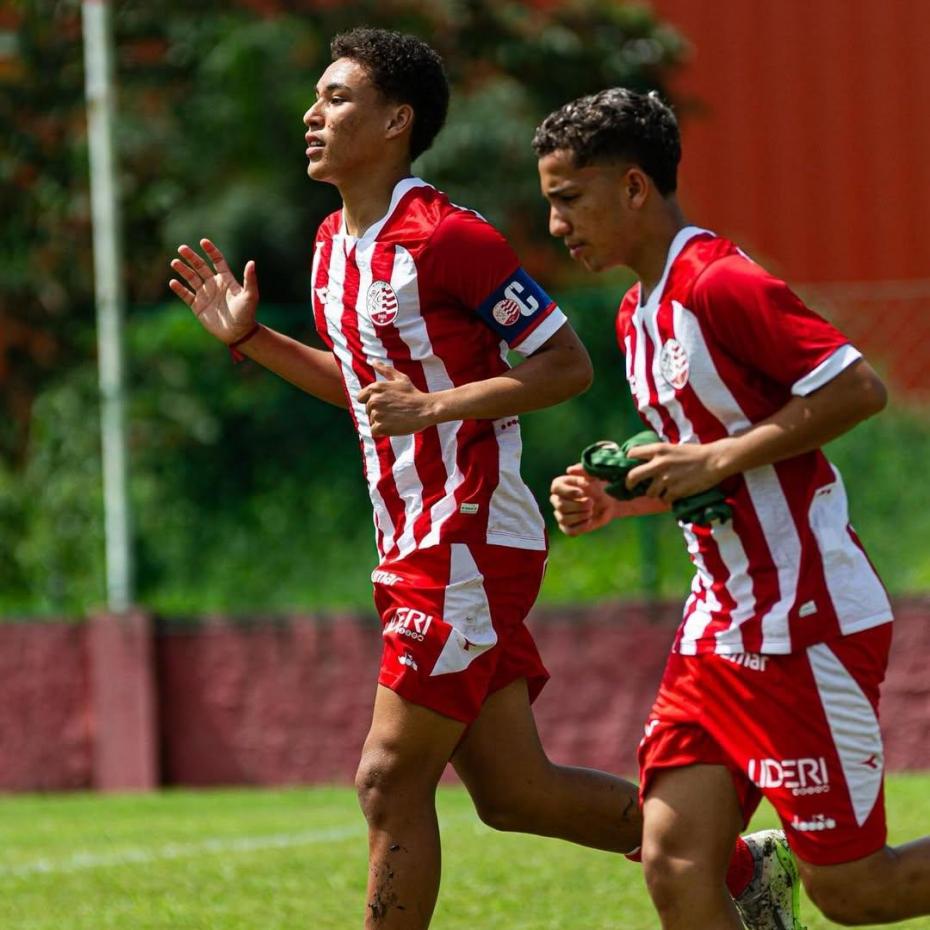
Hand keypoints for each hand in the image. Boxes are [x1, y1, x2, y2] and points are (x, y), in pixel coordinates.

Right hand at [169, 239, 258, 344]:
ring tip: (175, 262)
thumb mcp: (250, 296)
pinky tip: (173, 282)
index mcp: (226, 280)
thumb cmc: (246, 314)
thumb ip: (250, 280)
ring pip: (191, 278)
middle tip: (182, 248)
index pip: (217, 260)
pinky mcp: (197, 306)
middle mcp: (214, 284)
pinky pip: (186, 295)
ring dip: (183, 270)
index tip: (203, 241)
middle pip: (200, 266)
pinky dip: (179, 289)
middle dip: (191, 257)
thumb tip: (252, 262)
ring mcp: (205, 294)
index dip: (211, 251)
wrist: (238, 333)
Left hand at [357, 362, 437, 436]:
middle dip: (378, 412)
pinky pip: (374, 431)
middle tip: (394, 410)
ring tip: (396, 417)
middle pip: (367, 411)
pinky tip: (394, 426)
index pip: (361, 398)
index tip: (386, 403)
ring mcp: (377, 414)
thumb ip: (385, 370)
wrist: (425, 410)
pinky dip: (383, 431)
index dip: (372, 402)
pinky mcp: (381, 427)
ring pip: (371, 421)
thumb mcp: (400, 378)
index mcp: (375, 387)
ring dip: (382, 422)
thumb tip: (373, 362)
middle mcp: (373, 400)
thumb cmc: (414, 394)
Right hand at [550, 464, 668, 535]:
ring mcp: (561, 515)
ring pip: (563, 519)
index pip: (555, 488)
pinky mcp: (568, 527)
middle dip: (578, 505)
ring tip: (591, 511)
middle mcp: (557, 500)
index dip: (569, 492)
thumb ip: (584, 470)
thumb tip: (569, 470)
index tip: (583, 492)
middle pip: (560, 505)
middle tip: (591, 503)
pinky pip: (570, 531)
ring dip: (580, 516)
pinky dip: (581, 527)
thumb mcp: (595, 474)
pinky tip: (590, 521)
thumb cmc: (600, 484)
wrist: (610, 499)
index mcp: (560, 485)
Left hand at [625, 439, 731, 501]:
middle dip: (629, 483)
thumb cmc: (695, 453)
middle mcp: (659, 463)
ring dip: (655, 493)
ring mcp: (666, 478)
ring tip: (665, 489)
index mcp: (658, 450)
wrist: (714, 460)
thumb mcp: (673, 448)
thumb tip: (644, 463)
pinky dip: (669, 498)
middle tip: (631, 487)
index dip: (630, 461)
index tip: (631, 466)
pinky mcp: (675, 491)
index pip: (632, 454)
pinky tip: (676, 493)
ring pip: (650, 492)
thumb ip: (658, 455)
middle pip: (632, 476)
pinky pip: (665, 499)